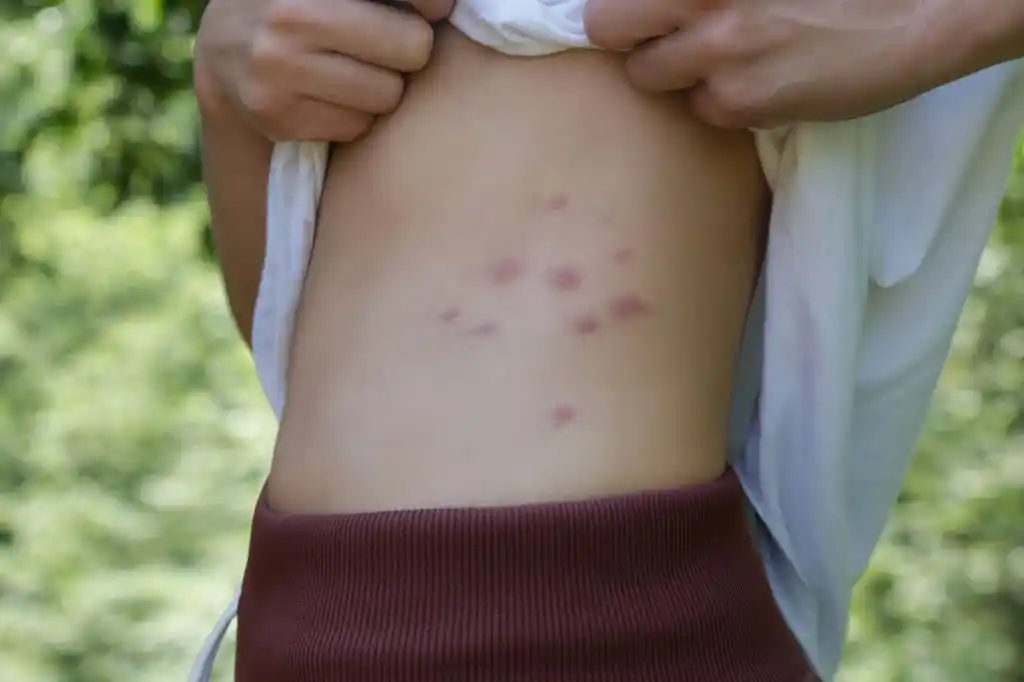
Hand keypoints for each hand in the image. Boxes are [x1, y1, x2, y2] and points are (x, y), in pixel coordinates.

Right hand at [194, 0, 454, 140]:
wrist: (221, 50)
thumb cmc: (301, 7)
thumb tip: (444, 7)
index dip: (430, 5)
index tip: (431, 9)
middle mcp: (289, 17)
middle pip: (413, 48)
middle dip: (405, 48)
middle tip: (377, 43)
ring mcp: (277, 70)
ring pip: (388, 95)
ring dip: (380, 86)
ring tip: (346, 68)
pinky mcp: (277, 117)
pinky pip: (359, 126)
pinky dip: (353, 115)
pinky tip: (325, 94)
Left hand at [584, 0, 975, 127]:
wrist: (922, 14)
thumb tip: (661, 8)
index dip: (622, 10)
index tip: (638, 20)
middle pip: (607, 26)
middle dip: (629, 37)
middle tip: (661, 41)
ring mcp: (718, 50)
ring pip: (650, 77)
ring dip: (678, 75)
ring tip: (730, 60)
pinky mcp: (741, 100)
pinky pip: (702, 110)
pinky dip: (724, 103)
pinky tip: (765, 82)